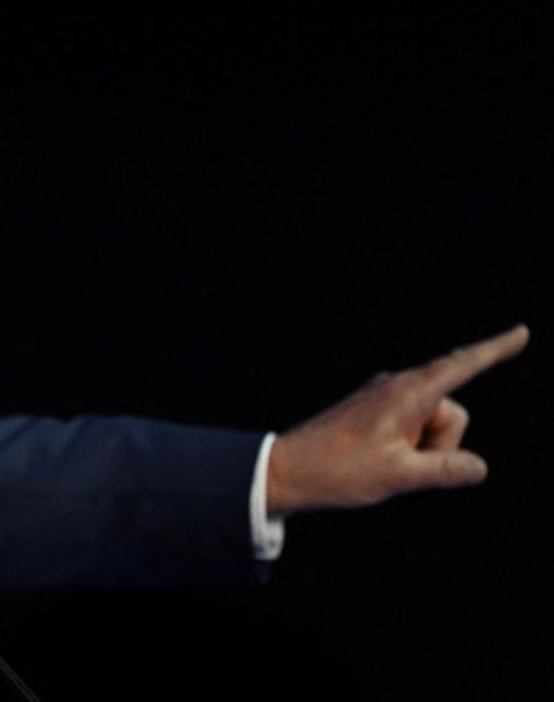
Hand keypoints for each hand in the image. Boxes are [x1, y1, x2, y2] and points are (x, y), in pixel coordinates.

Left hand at [267, 324, 529, 516]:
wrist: (285, 471)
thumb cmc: (338, 471)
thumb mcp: (399, 475)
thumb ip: (446, 469)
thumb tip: (478, 467)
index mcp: (406, 393)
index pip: (461, 365)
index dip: (494, 350)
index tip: (522, 332)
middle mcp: (396, 387)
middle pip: (452, 413)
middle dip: (442, 444)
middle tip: (396, 464)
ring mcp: (383, 398)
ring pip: (433, 426)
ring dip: (422, 451)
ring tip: (379, 463)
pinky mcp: (374, 412)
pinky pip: (412, 430)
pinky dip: (409, 451)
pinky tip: (378, 462)